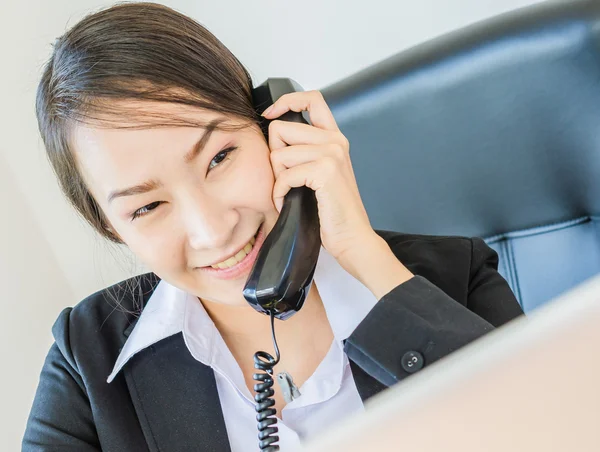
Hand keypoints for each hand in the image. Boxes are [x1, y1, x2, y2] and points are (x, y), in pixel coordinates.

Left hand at [262, 90, 412, 297]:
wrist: (352, 237)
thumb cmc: (332, 210)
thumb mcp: (320, 173)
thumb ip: (305, 150)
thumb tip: (273, 135)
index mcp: (335, 138)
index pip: (311, 99)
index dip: (286, 101)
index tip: (270, 115)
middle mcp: (335, 141)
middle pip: (281, 130)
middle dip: (274, 157)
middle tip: (285, 179)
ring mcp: (331, 154)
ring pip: (279, 154)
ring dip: (277, 180)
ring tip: (289, 195)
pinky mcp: (325, 171)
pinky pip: (283, 175)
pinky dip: (279, 193)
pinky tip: (288, 203)